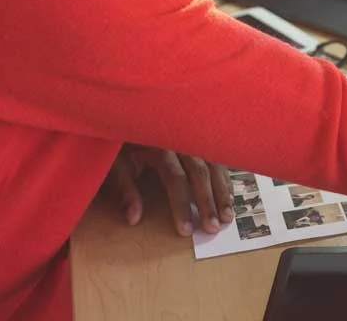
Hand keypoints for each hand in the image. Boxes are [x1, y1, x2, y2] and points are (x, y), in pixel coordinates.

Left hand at [103, 144, 233, 236]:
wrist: (132, 115)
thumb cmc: (123, 143)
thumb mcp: (116, 164)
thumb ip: (125, 190)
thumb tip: (134, 219)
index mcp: (160, 146)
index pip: (176, 178)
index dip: (182, 205)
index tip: (186, 230)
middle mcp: (182, 140)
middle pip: (200, 173)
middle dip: (208, 202)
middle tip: (213, 228)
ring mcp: (195, 137)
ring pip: (215, 165)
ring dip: (222, 192)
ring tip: (227, 217)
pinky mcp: (202, 138)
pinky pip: (219, 158)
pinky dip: (226, 178)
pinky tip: (229, 196)